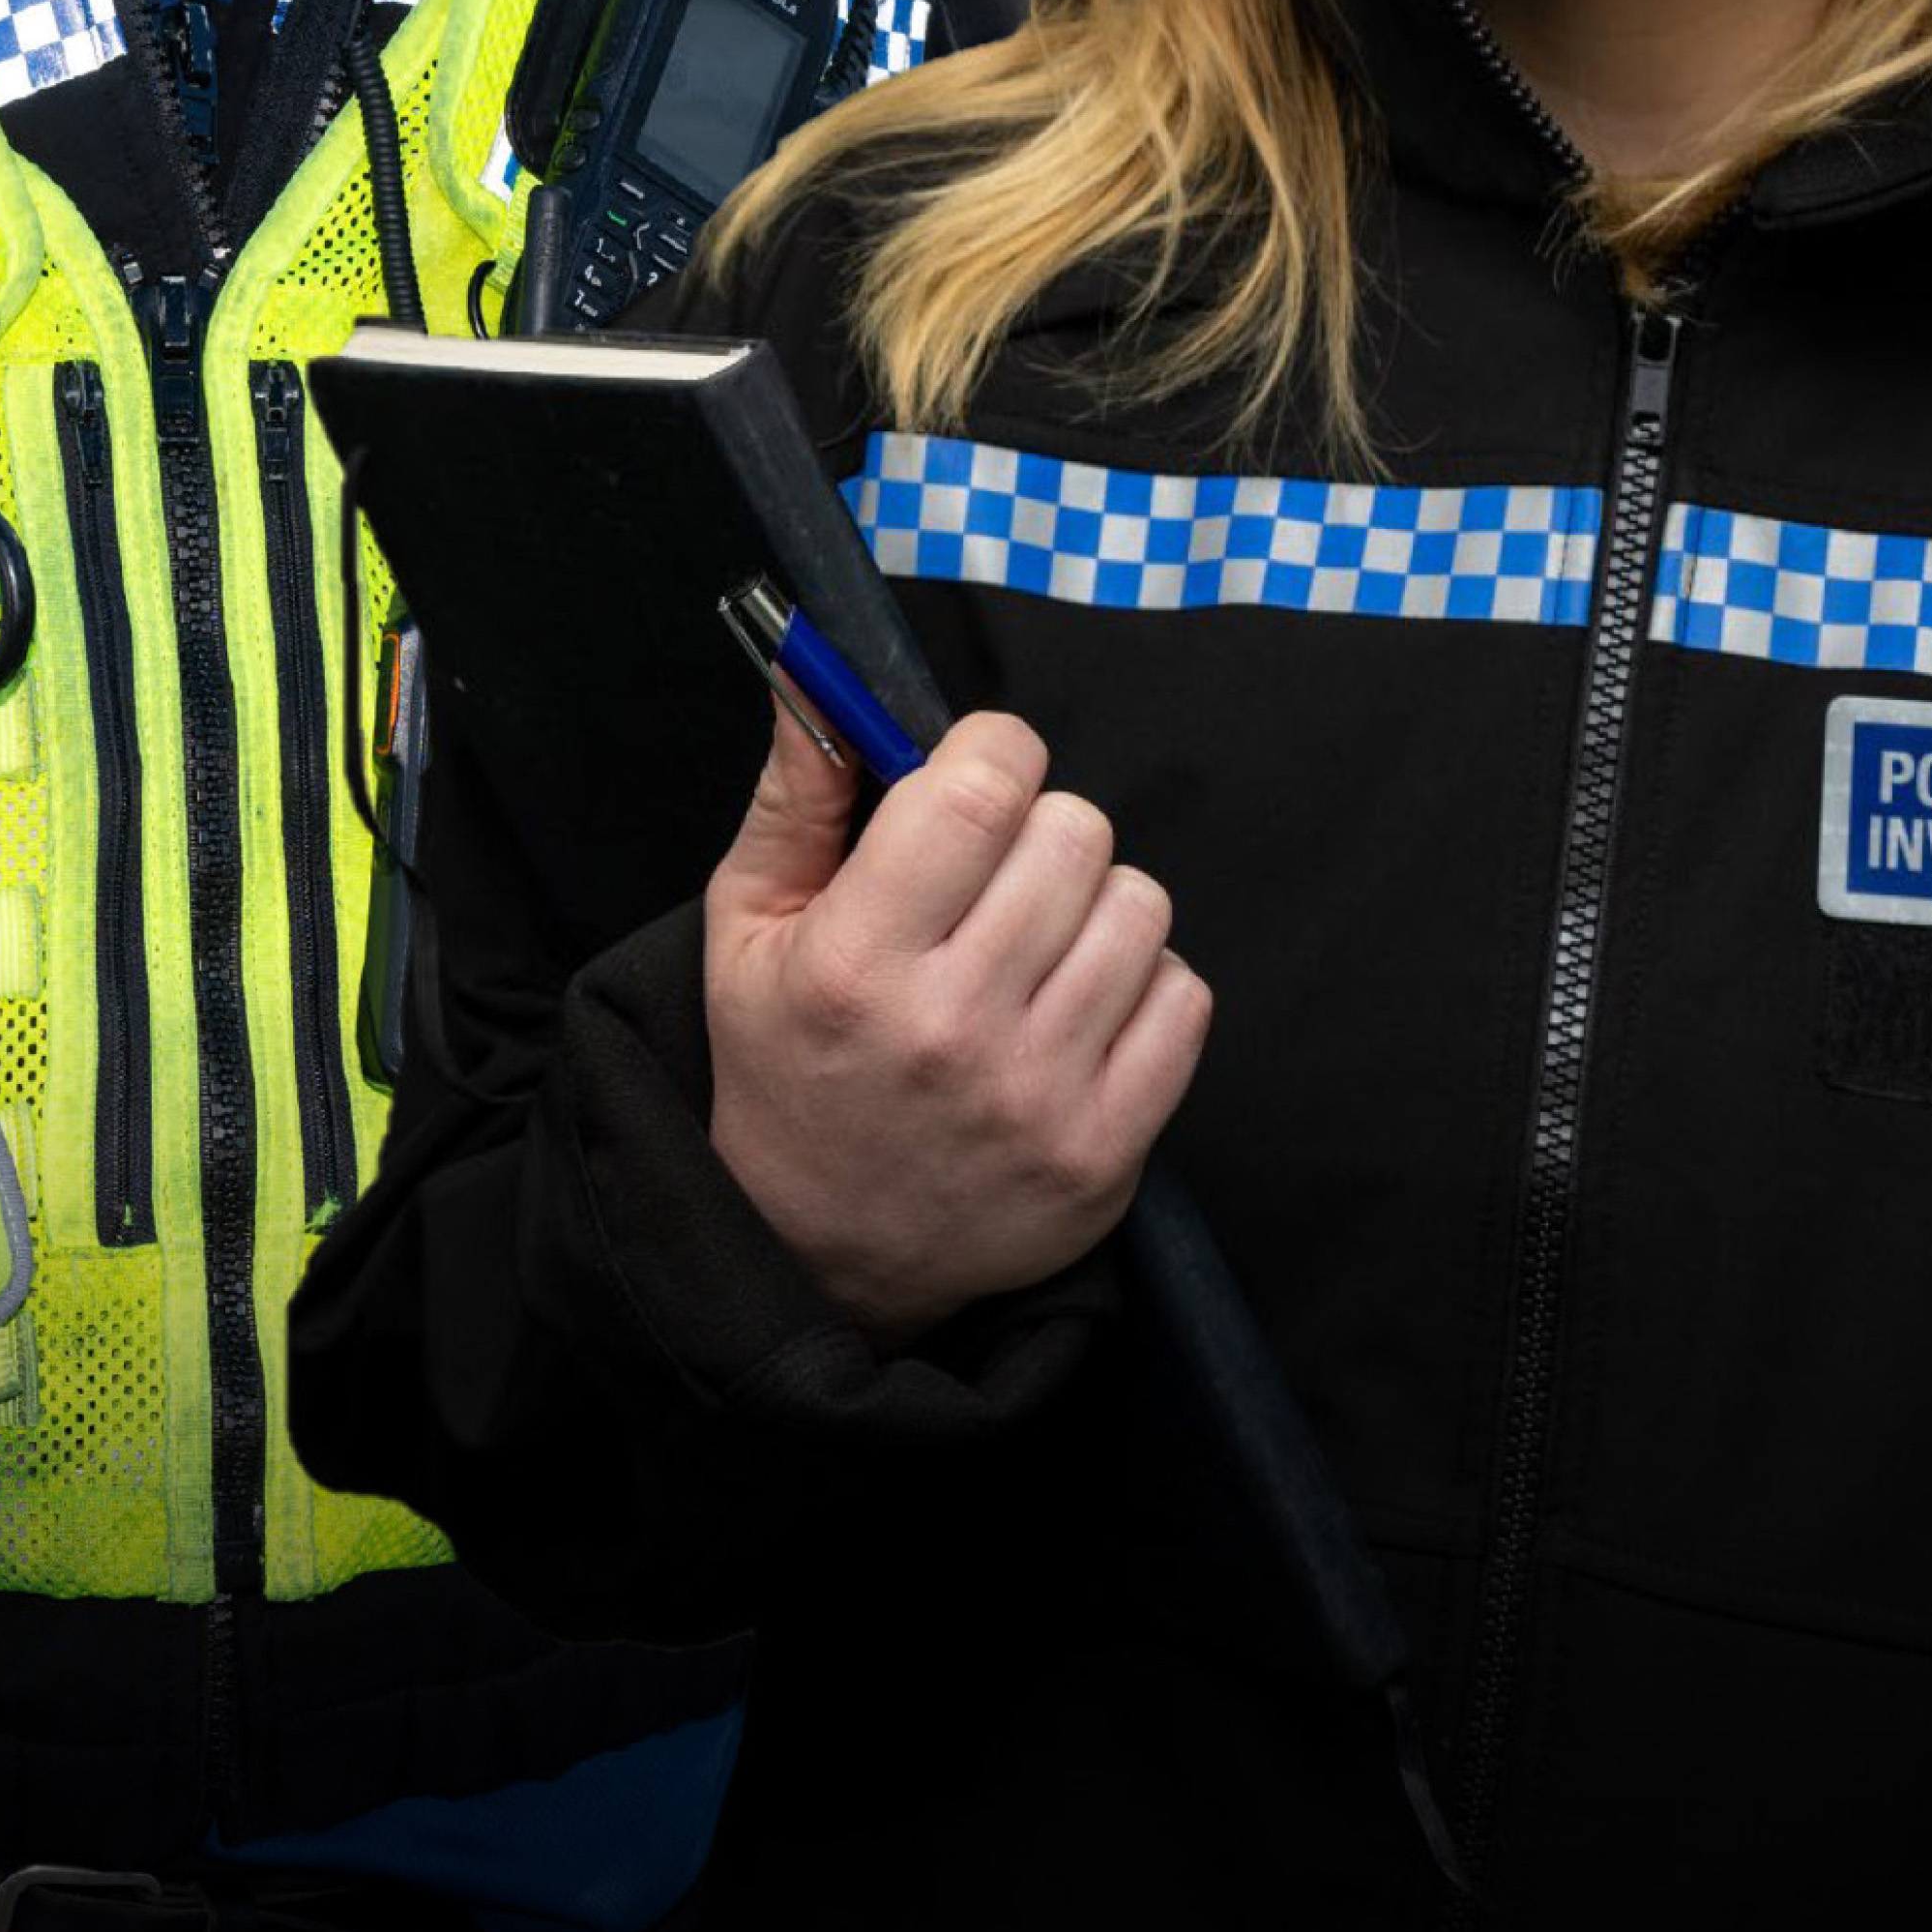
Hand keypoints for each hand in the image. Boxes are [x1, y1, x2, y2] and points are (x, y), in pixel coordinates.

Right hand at [698, 691, 1205, 1343]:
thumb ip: (795, 797)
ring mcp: (1039, 1096)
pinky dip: (1143, 987)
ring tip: (1036, 949)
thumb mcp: (747, 930)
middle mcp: (953, 1030)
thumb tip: (823, 675)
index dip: (993, 753)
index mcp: (858, 963)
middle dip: (1038, 832)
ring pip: (1139, 905)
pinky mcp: (1105, 1151)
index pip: (980, 791)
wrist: (820, 1256)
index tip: (978, 777)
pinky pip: (1185, 997)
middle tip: (997, 880)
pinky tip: (1078, 1010)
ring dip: (1094, 907)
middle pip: (1075, 834)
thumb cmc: (788, 1068)